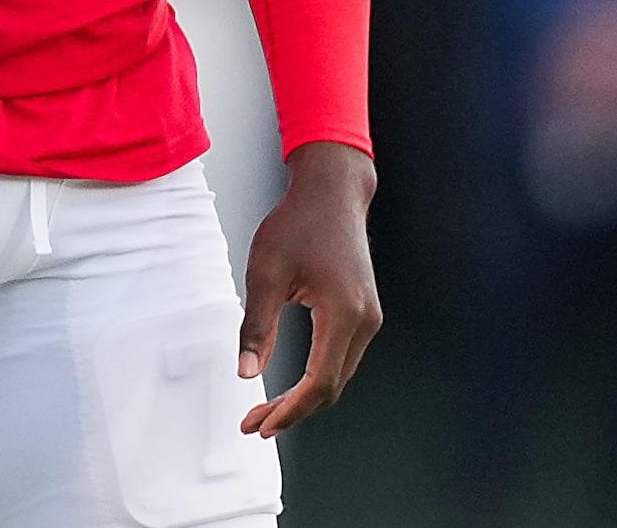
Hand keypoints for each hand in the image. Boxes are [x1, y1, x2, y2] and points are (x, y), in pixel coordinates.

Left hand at [238, 142, 381, 437]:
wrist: (332, 192)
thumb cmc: (298, 223)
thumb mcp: (266, 273)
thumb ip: (256, 326)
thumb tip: (246, 374)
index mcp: (343, 312)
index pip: (320, 382)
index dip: (289, 410)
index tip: (259, 423)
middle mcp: (365, 320)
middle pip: (332, 387)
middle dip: (293, 411)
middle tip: (255, 423)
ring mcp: (370, 317)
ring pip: (339, 376)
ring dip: (305, 398)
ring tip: (267, 410)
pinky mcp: (365, 312)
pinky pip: (342, 359)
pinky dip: (317, 378)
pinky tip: (292, 386)